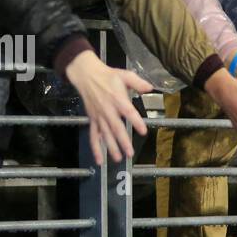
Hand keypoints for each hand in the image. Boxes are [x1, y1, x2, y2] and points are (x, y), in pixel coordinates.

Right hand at [63, 50, 151, 164]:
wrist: (86, 75)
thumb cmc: (108, 76)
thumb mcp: (124, 75)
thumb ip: (138, 83)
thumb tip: (150, 88)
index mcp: (118, 99)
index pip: (128, 112)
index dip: (136, 122)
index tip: (143, 131)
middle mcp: (108, 110)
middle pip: (116, 128)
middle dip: (122, 141)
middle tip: (130, 153)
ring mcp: (99, 117)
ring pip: (105, 134)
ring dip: (110, 147)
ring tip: (117, 159)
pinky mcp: (93, 120)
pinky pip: (93, 136)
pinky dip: (95, 148)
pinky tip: (99, 160)